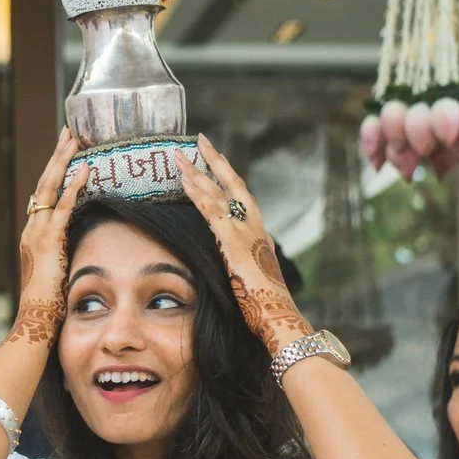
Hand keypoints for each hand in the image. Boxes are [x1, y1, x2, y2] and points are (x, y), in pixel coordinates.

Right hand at [11, 130, 89, 347]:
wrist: (35, 319)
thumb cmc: (49, 305)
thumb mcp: (58, 273)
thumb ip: (67, 256)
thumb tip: (83, 250)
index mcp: (34, 236)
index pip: (45, 196)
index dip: (56, 171)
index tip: (67, 152)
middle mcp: (32, 229)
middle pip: (44, 183)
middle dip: (58, 156)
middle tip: (70, 132)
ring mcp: (38, 233)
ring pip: (50, 187)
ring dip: (64, 162)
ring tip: (76, 140)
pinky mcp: (49, 240)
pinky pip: (63, 206)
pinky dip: (74, 186)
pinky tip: (85, 169)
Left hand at [176, 134, 309, 355]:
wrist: (278, 317)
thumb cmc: (266, 308)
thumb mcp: (253, 281)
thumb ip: (241, 268)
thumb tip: (232, 269)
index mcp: (260, 236)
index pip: (242, 200)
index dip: (228, 179)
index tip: (216, 162)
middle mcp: (255, 228)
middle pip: (234, 185)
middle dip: (216, 161)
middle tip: (200, 140)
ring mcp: (245, 233)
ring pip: (219, 194)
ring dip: (198, 173)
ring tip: (180, 155)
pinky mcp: (233, 243)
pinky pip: (212, 212)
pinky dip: (198, 194)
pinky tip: (185, 180)